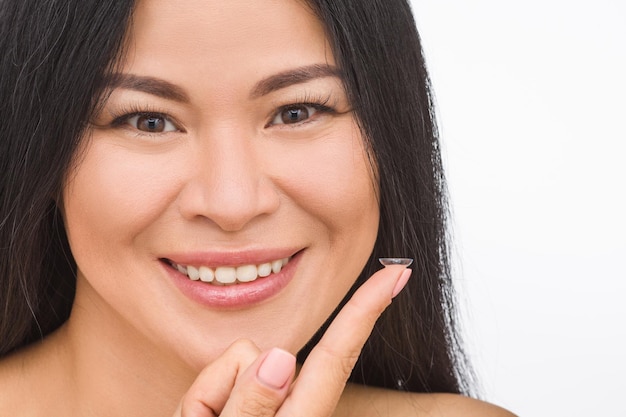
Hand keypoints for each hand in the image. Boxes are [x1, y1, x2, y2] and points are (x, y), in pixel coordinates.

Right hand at [173, 265, 411, 416]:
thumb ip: (253, 409)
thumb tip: (283, 356)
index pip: (336, 356)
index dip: (367, 310)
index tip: (397, 275)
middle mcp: (292, 405)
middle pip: (259, 353)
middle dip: (223, 383)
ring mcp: (270, 400)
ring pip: (235, 359)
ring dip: (209, 397)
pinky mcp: (249, 398)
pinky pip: (219, 373)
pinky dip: (202, 400)